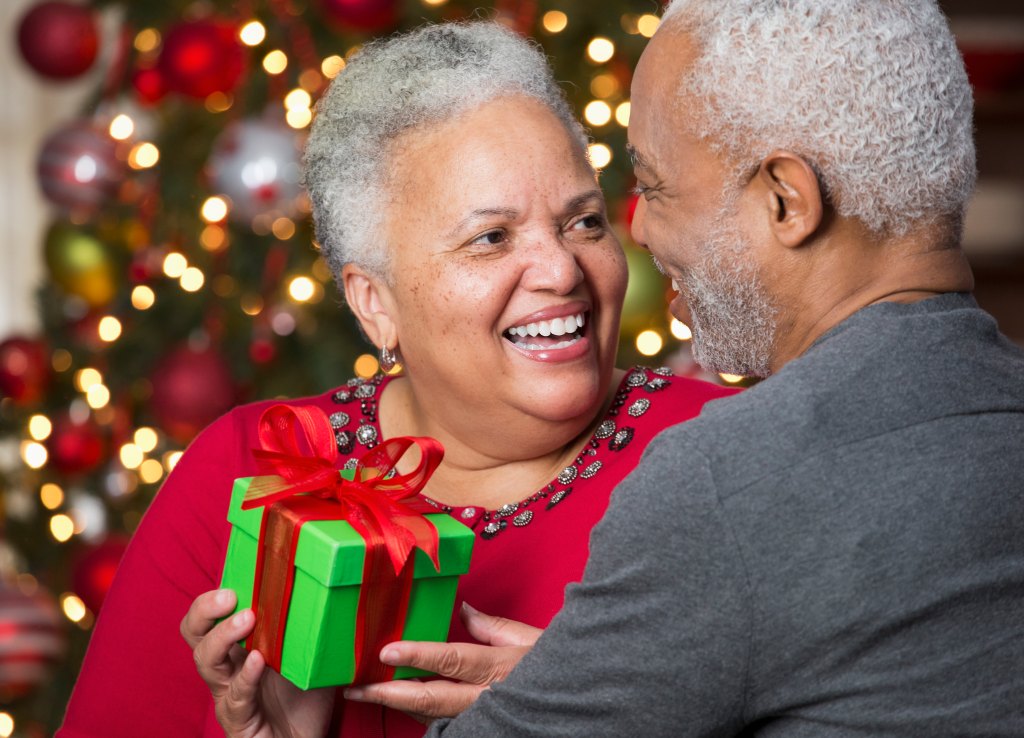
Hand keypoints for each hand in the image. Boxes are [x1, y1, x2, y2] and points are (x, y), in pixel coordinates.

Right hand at [180, 589, 334, 737]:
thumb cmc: (305, 700)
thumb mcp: (313, 653)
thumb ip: (316, 625)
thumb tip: (343, 586)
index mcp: (239, 647)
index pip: (209, 615)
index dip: (213, 595)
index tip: (236, 576)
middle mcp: (227, 668)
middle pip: (195, 633)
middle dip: (205, 610)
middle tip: (230, 595)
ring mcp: (229, 695)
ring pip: (206, 662)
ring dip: (223, 637)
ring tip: (247, 619)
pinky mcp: (239, 720)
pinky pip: (235, 698)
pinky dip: (245, 677)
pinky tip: (257, 661)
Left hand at [343, 602, 540, 723]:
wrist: (576, 698)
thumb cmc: (556, 668)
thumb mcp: (528, 639)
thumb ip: (491, 626)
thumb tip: (464, 609)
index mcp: (496, 668)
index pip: (449, 660)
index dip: (416, 656)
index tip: (387, 651)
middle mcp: (484, 698)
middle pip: (428, 698)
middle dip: (388, 694)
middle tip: (357, 687)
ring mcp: (480, 717)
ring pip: (430, 714)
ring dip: (398, 704)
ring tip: (366, 692)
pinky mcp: (479, 727)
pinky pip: (442, 722)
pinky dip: (419, 712)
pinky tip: (399, 703)